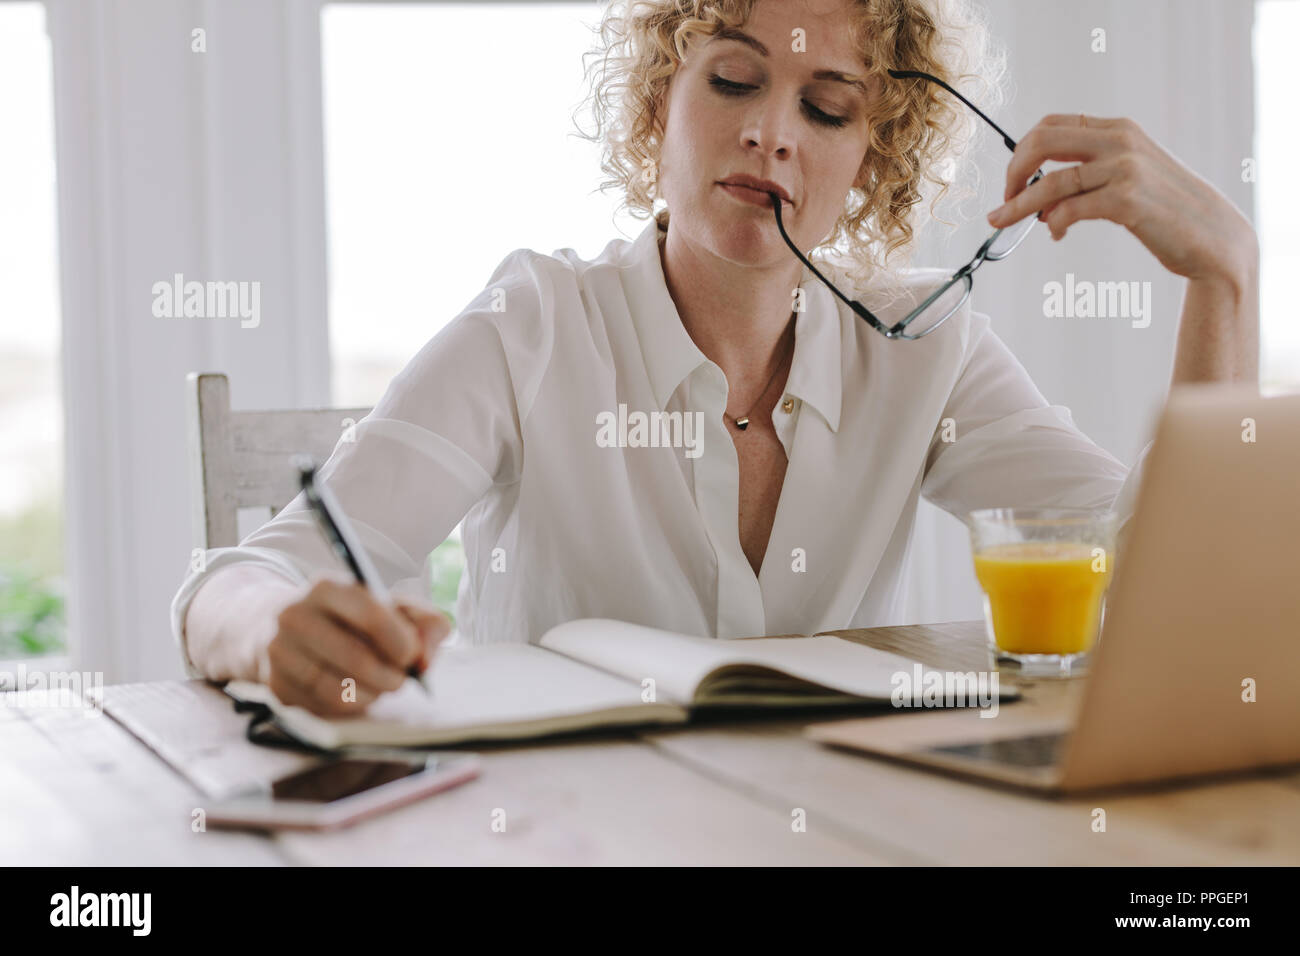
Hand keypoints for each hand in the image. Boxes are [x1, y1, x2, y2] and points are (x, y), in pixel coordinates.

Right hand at [265, 572, 450, 715]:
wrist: (285, 628)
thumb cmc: (350, 618)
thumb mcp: (389, 607)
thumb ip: (423, 622)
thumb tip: (425, 658)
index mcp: (328, 587)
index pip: (372, 615)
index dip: (401, 642)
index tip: (414, 657)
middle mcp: (296, 616)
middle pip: (356, 658)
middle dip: (390, 675)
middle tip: (402, 679)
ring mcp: (280, 652)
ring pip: (340, 689)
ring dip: (372, 694)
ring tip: (380, 685)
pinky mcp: (276, 685)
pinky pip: (324, 707)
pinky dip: (350, 705)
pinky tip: (356, 692)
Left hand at [987, 114, 1255, 284]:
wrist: (1213, 235)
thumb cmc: (1167, 208)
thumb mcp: (1131, 173)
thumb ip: (1093, 170)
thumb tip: (1041, 196)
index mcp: (1118, 128)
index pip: (1052, 125)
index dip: (1021, 151)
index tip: (1013, 179)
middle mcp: (1120, 141)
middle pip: (1042, 142)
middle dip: (1013, 171)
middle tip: (1004, 198)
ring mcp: (1125, 168)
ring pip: (1050, 182)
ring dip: (1018, 206)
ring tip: (1003, 221)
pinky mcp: (1127, 200)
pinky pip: (1069, 209)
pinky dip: (1053, 223)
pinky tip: (1055, 233)